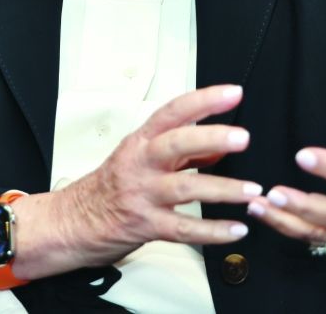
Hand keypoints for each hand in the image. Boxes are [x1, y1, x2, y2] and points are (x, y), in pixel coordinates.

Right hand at [10, 84, 260, 279]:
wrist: (73, 221)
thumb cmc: (110, 186)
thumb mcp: (142, 157)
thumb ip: (183, 151)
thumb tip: (221, 144)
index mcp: (141, 141)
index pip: (174, 111)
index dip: (204, 99)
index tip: (233, 93)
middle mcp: (141, 163)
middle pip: (176, 143)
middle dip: (211, 137)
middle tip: (242, 137)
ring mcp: (142, 195)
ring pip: (185, 188)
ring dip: (223, 189)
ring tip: (252, 190)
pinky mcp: (145, 226)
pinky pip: (184, 229)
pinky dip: (213, 231)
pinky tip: (236, 229)